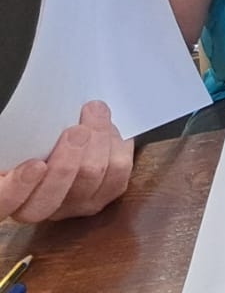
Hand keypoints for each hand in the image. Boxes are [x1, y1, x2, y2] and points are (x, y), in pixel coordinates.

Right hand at [0, 101, 133, 222]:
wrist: (74, 139)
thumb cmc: (40, 137)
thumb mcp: (22, 138)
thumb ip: (22, 136)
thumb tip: (33, 121)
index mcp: (9, 192)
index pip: (4, 202)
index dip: (18, 189)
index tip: (35, 165)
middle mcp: (37, 207)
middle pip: (51, 196)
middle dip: (68, 162)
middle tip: (76, 131)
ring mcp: (70, 206)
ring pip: (88, 180)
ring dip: (97, 142)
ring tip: (95, 113)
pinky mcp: (101, 197)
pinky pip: (116, 175)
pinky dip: (116, 147)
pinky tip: (110, 129)